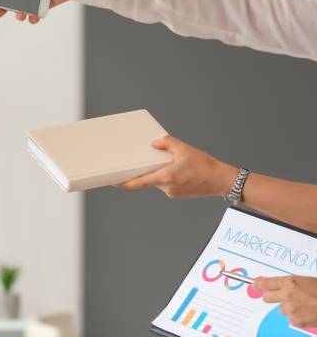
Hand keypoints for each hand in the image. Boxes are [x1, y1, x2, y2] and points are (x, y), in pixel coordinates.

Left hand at [115, 135, 237, 198]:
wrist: (222, 180)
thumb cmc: (206, 167)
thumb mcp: (186, 149)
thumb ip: (168, 143)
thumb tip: (156, 143)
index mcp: (165, 177)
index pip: (138, 183)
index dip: (124, 183)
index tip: (114, 182)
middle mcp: (166, 187)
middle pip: (148, 180)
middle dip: (145, 172)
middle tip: (140, 163)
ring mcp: (172, 192)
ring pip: (158, 181)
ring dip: (158, 173)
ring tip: (169, 163)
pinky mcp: (178, 193)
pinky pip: (166, 184)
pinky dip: (166, 176)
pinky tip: (177, 169)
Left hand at [256, 275, 316, 327]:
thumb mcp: (307, 282)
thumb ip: (292, 285)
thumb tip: (284, 287)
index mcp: (290, 282)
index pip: (266, 283)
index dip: (259, 285)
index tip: (255, 285)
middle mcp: (287, 295)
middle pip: (267, 297)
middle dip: (271, 297)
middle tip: (279, 297)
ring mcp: (289, 309)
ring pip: (282, 310)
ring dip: (289, 309)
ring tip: (305, 306)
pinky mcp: (295, 321)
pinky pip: (292, 319)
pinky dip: (299, 318)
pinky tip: (309, 314)